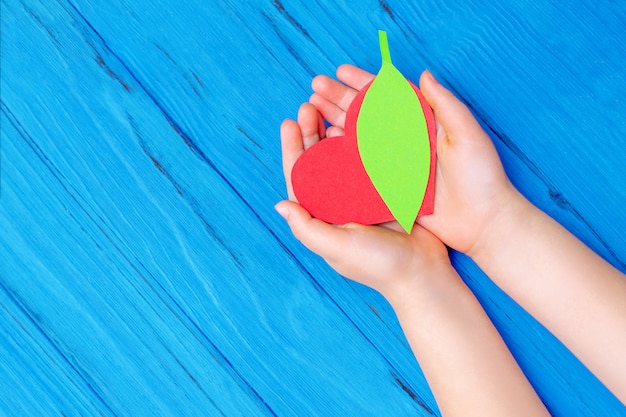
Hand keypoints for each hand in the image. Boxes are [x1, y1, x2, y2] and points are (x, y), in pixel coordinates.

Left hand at [276, 102, 449, 300]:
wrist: (422, 273)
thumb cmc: (377, 264)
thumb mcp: (338, 248)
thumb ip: (308, 228)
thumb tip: (280, 204)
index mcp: (322, 216)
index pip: (299, 178)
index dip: (292, 149)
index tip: (290, 122)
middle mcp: (338, 203)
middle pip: (318, 161)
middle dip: (311, 133)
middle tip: (309, 106)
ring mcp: (361, 195)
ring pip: (341, 155)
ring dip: (333, 130)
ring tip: (329, 106)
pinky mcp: (384, 189)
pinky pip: (368, 158)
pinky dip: (361, 140)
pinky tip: (358, 122)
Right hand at [309, 65, 524, 256]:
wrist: (482, 221)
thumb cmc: (482, 176)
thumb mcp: (467, 135)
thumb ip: (445, 104)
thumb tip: (423, 74)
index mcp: (423, 123)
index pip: (388, 96)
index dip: (363, 82)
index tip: (340, 72)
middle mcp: (405, 140)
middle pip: (366, 114)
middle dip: (340, 99)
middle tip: (315, 87)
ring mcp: (395, 163)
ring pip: (358, 137)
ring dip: (335, 122)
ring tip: (312, 109)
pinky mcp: (389, 186)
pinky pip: (361, 167)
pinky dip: (342, 153)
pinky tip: (325, 142)